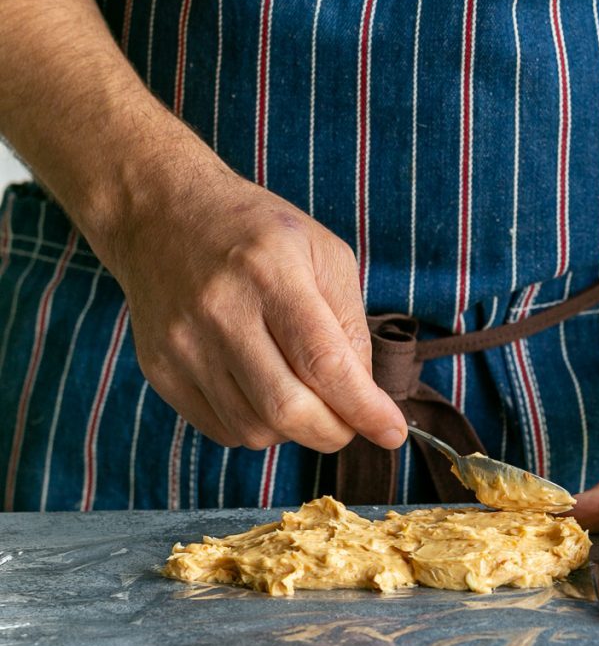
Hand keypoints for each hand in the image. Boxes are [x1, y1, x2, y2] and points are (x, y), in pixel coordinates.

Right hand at [104, 150, 406, 453]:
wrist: (160, 213)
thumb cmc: (255, 233)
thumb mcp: (322, 252)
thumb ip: (349, 323)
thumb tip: (362, 395)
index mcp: (270, 272)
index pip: (324, 363)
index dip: (364, 409)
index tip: (391, 432)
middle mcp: (221, 310)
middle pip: (287, 409)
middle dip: (334, 432)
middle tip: (351, 422)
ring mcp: (183, 344)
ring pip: (255, 429)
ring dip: (294, 430)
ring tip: (303, 394)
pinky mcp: (160, 369)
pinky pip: (222, 429)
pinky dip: (257, 426)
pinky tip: (264, 392)